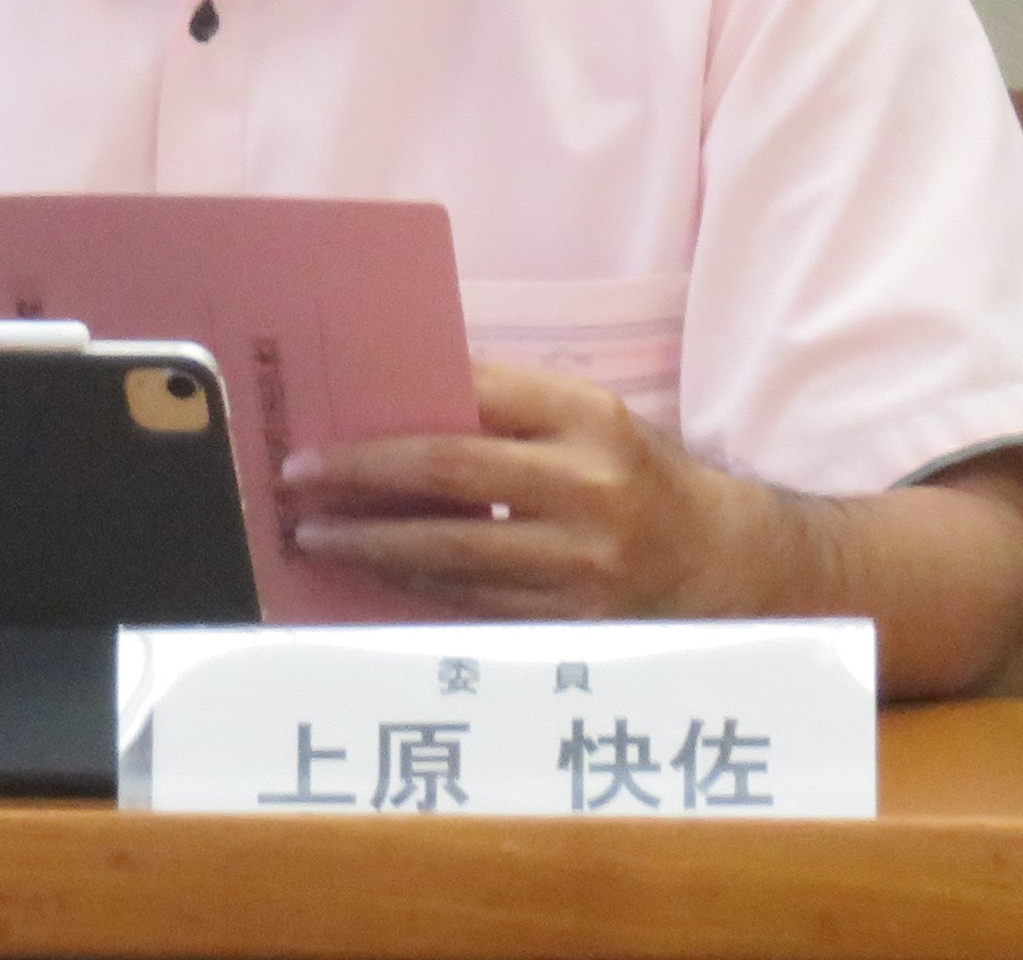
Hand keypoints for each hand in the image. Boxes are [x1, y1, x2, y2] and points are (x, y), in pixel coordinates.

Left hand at [279, 361, 754, 618]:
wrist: (724, 562)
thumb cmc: (634, 477)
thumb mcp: (588, 422)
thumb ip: (507, 411)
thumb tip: (388, 408)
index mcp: (586, 416)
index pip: (472, 399)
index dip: (390, 418)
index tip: (323, 433)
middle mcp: (588, 486)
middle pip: (450, 474)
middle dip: (361, 479)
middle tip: (298, 485)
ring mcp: (583, 561)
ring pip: (453, 552)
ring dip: (373, 545)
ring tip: (317, 539)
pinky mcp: (577, 624)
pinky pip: (475, 604)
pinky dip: (418, 587)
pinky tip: (378, 576)